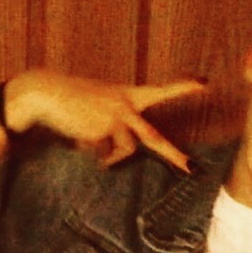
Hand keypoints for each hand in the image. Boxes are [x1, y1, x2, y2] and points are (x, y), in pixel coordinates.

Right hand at [7, 69, 205, 172]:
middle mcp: (126, 105)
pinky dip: (98, 155)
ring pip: (126, 150)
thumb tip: (118, 156)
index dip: (183, 88)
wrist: (47, 93)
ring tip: (96, 150)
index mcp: (128, 95)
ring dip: (112, 156)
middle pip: (153, 137)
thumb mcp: (100, 107)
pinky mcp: (101, 129)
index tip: (204, 84)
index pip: (160, 91)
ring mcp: (115, 117)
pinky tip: (83, 144)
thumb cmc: (73, 102)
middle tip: (190, 168)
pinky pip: (106, 154)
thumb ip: (117, 126)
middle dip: (172, 155)